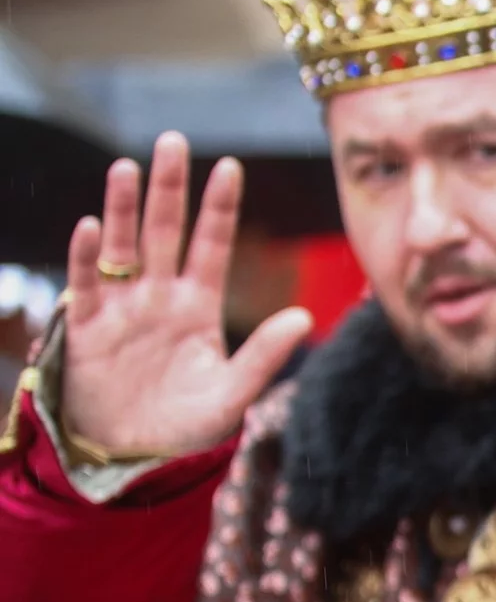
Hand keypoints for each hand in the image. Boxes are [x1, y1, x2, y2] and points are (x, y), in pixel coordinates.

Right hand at [60, 134, 310, 460]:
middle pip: (164, 232)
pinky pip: (84, 286)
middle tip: (172, 141)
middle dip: (168, 189)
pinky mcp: (85, 329)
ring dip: (123, 208)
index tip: (231, 166)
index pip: (211, 246)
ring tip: (128, 167)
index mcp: (197, 308)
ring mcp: (120, 309)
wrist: (134, 460)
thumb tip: (305, 318)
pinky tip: (92, 227)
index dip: (218, 208)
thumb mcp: (231, 395)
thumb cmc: (185, 429)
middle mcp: (158, 298)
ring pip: (122, 248)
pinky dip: (87, 258)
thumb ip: (264, 357)